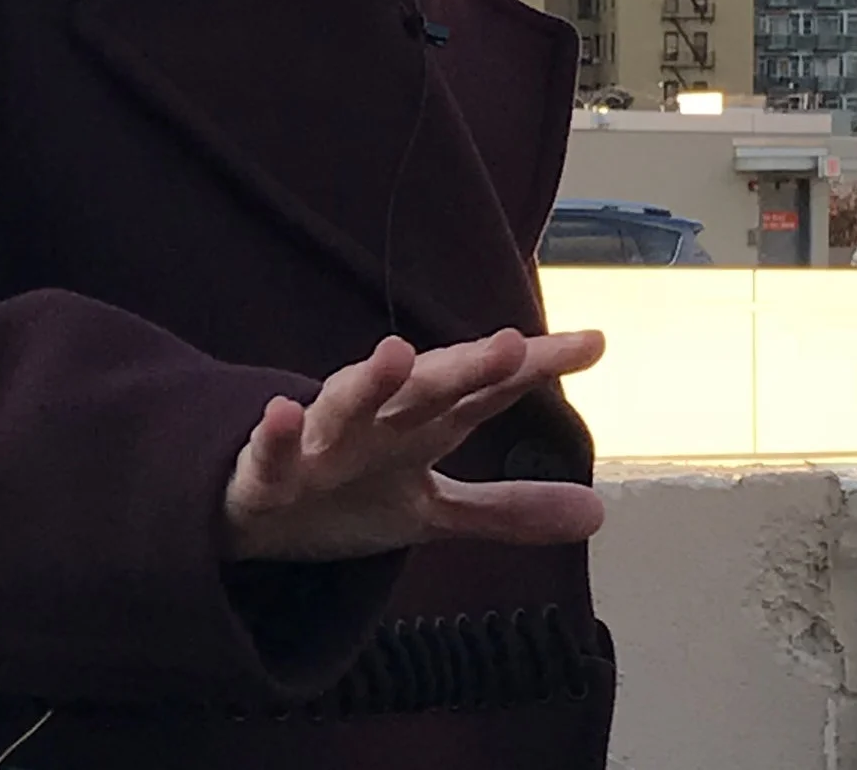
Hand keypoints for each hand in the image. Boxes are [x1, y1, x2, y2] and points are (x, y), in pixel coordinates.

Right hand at [220, 327, 606, 562]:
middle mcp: (376, 422)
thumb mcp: (433, 508)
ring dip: (370, 380)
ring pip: (346, 404)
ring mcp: (319, 443)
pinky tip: (281, 412)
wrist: (256, 513)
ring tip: (397, 352)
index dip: (534, 369)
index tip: (594, 343)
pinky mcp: (266, 472)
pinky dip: (274, 434)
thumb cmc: (349, 494)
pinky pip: (270, 453)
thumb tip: (601, 512)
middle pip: (428, 389)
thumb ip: (509, 508)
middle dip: (466, 367)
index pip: (485, 393)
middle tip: (511, 345)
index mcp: (419, 427)